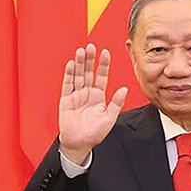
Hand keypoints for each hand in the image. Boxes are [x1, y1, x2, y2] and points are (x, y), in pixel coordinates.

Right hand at [58, 44, 126, 163]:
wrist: (80, 144)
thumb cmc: (95, 133)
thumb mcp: (110, 118)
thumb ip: (116, 103)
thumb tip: (124, 89)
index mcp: (98, 96)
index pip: (101, 76)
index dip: (103, 65)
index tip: (105, 52)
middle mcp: (87, 93)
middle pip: (88, 72)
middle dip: (90, 60)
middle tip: (91, 46)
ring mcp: (76, 95)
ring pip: (78, 76)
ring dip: (80, 64)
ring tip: (81, 51)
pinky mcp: (66, 100)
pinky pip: (68, 85)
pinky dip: (69, 75)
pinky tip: (72, 64)